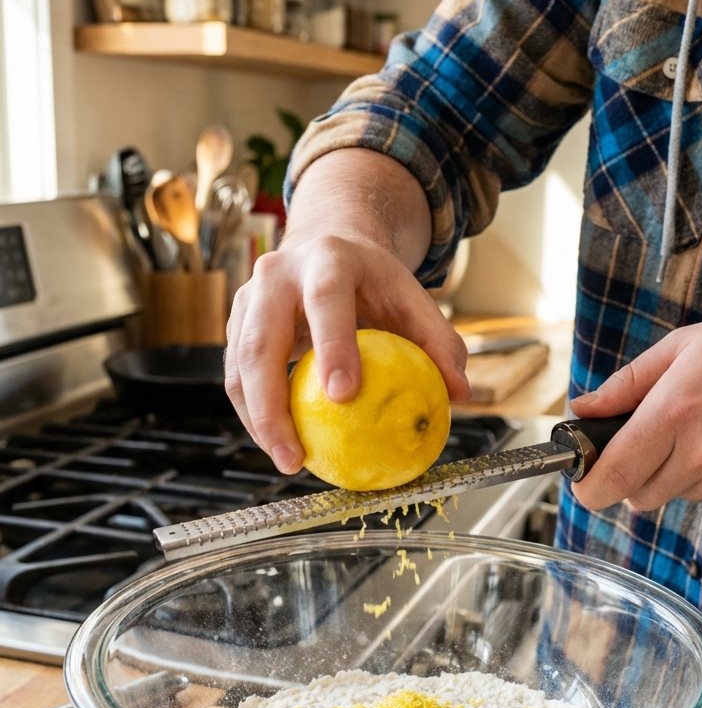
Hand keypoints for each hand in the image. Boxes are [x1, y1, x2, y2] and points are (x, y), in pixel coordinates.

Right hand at [225, 151, 470, 472]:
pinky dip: (254, 414)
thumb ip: (440, 343)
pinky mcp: (235, 323)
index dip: (332, 346)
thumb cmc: (376, 283)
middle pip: (262, 341)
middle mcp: (277, 273)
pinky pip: (236, 376)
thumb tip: (460, 394)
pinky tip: (281, 444)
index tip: (345, 396)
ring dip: (258, 420)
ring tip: (287, 461)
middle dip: (272, 403)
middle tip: (296, 455)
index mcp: (328, 258)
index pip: (326, 299)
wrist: (327, 246)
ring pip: (240, 365)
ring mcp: (247, 297)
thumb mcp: (413, 299)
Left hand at [569, 306, 701, 511]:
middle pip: (639, 496)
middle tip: (644, 443)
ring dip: (674, 473)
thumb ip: (627, 383)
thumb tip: (584, 406)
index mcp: (676, 412)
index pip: (613, 476)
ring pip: (678, 495)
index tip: (582, 482)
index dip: (588, 487)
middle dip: (630, 476)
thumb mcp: (684, 346)